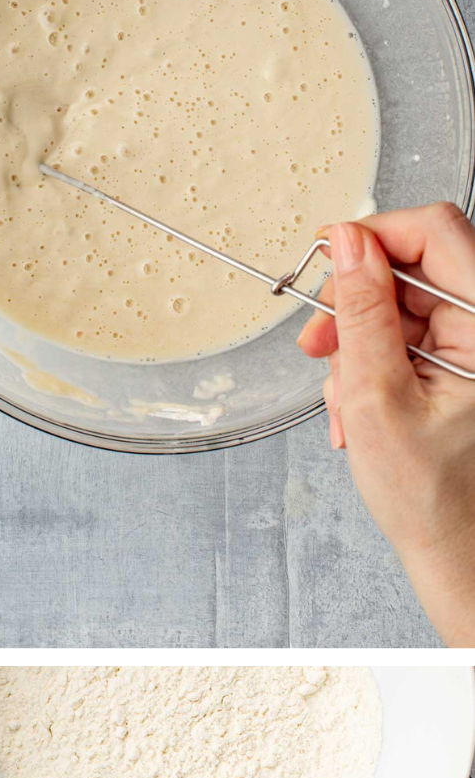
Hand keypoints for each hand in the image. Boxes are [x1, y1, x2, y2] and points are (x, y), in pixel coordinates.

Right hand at [297, 204, 474, 645]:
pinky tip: (358, 407)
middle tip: (318, 342)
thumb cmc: (431, 493)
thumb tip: (348, 244)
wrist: (455, 546)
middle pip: (415, 266)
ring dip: (357, 345)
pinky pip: (407, 336)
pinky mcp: (461, 360)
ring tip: (341, 401)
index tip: (326, 258)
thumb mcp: (376, 398)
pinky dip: (372, 365)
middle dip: (356, 302)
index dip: (374, 236)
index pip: (436, 231)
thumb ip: (362, 314)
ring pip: (402, 305)